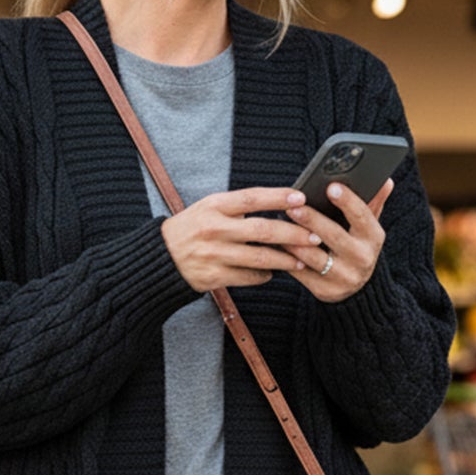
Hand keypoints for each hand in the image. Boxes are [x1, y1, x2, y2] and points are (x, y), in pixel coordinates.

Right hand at [160, 184, 356, 293]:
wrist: (162, 257)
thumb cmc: (192, 228)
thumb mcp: (208, 207)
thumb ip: (239, 206)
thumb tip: (280, 205)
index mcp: (214, 206)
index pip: (252, 198)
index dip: (278, 197)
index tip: (301, 198)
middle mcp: (214, 229)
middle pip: (262, 230)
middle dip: (292, 234)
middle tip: (313, 236)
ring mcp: (215, 254)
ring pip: (260, 258)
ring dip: (285, 260)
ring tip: (301, 260)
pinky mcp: (214, 276)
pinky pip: (248, 277)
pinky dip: (264, 275)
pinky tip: (273, 272)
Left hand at [284, 177, 395, 301]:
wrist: (357, 291)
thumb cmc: (357, 247)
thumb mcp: (368, 228)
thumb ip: (373, 203)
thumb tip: (386, 180)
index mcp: (373, 238)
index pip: (363, 216)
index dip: (347, 201)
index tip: (331, 186)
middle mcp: (361, 259)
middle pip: (334, 236)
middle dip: (312, 220)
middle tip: (293, 206)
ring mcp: (343, 277)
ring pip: (314, 257)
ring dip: (294, 240)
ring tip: (278, 224)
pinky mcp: (324, 290)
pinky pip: (301, 273)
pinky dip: (287, 258)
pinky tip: (275, 244)